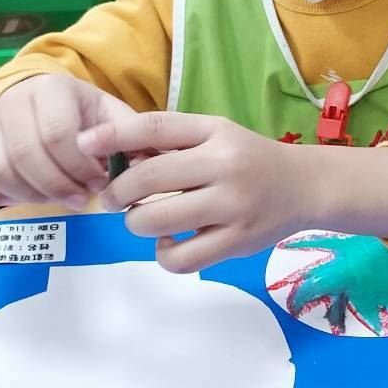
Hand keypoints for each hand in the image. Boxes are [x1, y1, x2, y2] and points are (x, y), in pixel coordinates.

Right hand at [0, 76, 138, 210]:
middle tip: (81, 196)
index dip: (80, 167)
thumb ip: (129, 135)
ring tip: (57, 196)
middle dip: (59, 186)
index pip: (57, 134)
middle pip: (25, 156)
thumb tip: (148, 161)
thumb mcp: (110, 114)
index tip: (99, 182)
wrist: (38, 99)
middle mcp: (10, 102)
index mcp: (50, 89)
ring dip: (32, 195)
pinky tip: (24, 196)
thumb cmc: (80, 113)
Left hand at [78, 112, 315, 271]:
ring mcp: (232, 208)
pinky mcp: (236, 244)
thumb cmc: (248, 158)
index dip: (113, 135)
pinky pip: (180, 259)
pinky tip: (169, 241)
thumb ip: (170, 140)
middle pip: (148, 179)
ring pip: (157, 221)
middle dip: (118, 192)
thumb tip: (113, 153)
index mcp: (216, 133)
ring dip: (136, 222)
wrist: (304, 188)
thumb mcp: (215, 134)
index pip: (156, 128)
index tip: (83, 143)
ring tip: (144, 218)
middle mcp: (225, 167)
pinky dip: (164, 253)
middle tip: (115, 198)